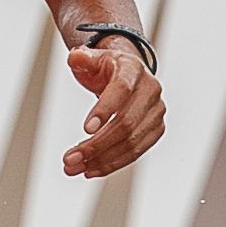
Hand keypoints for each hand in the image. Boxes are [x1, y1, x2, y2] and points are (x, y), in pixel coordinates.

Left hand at [62, 45, 165, 177]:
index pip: (121, 90)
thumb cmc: (106, 68)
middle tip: (69, 159)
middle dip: (96, 144)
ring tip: (74, 168)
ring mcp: (156, 112)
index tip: (85, 129)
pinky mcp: (156, 130)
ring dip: (101, 159)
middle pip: (126, 123)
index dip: (104, 110)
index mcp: (133, 69)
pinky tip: (91, 169)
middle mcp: (150, 90)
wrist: (128, 75)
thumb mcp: (92, 58)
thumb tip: (75, 57)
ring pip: (131, 142)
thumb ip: (81, 58)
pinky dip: (113, 163)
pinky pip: (136, 152)